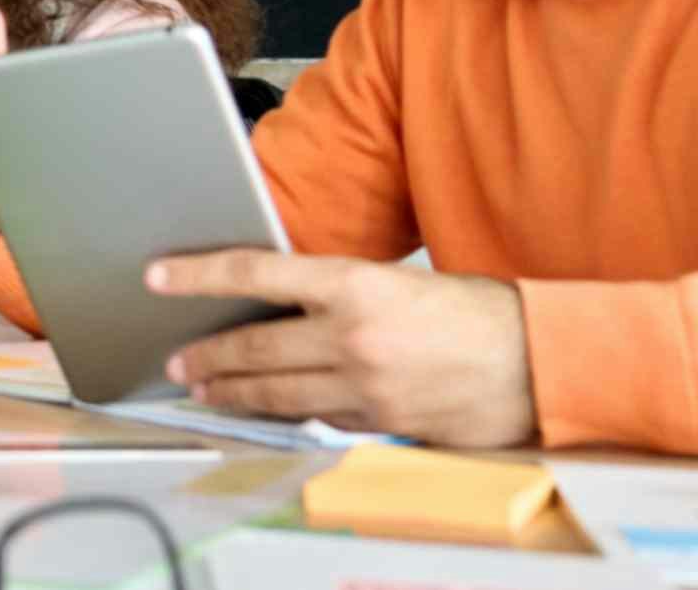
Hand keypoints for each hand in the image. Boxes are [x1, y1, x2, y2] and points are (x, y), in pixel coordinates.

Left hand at [154, 251, 536, 445]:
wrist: (540, 360)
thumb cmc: (474, 310)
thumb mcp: (398, 279)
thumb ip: (338, 291)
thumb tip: (278, 299)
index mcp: (355, 283)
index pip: (254, 273)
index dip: (197, 275)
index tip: (157, 277)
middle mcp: (352, 334)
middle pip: (254, 347)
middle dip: (207, 356)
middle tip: (176, 360)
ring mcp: (366, 385)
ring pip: (278, 393)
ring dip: (234, 393)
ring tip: (205, 390)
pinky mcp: (382, 424)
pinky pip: (321, 418)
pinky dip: (292, 413)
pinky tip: (271, 410)